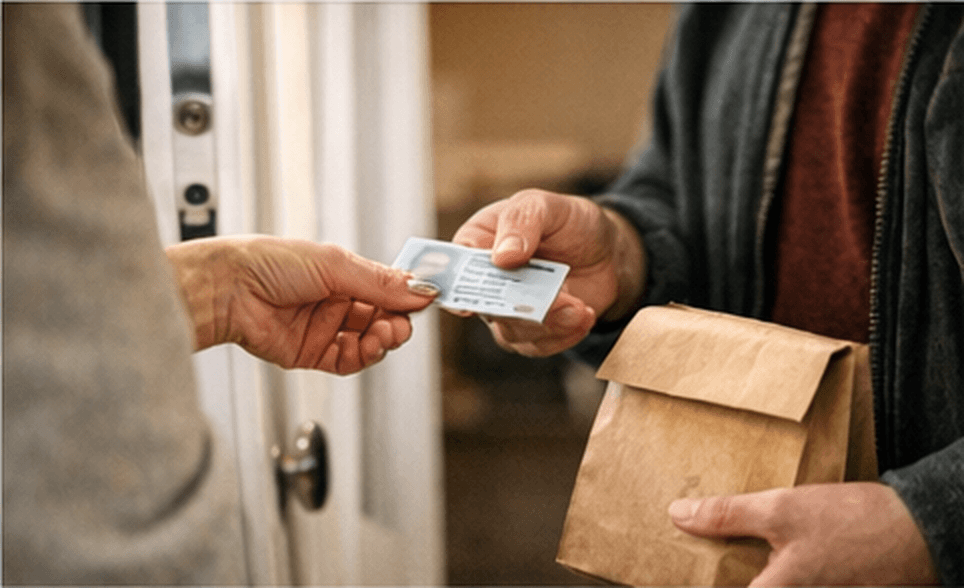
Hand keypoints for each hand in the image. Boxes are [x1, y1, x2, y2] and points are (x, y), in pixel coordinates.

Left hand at [166, 235, 435, 373]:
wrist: (227, 289)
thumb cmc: (267, 262)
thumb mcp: (334, 264)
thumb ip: (379, 281)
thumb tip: (419, 289)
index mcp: (343, 274)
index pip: (388, 289)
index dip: (407, 297)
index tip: (427, 300)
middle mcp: (336, 302)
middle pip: (384, 319)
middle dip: (398, 322)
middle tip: (402, 323)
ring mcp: (325, 329)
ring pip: (370, 342)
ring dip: (383, 341)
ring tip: (384, 334)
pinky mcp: (312, 354)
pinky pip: (348, 361)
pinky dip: (364, 356)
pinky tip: (368, 347)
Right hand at [452, 189, 645, 355]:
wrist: (607, 251)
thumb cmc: (567, 221)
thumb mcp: (545, 206)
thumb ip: (521, 221)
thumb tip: (502, 256)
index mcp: (478, 242)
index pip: (456, 266)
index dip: (460, 284)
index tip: (471, 301)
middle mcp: (487, 280)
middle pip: (484, 305)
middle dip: (518, 308)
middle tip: (554, 301)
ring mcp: (508, 309)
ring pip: (512, 331)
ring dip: (548, 323)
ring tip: (578, 308)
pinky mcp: (532, 331)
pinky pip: (538, 346)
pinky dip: (563, 335)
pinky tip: (583, 316)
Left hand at [668, 483, 939, 585]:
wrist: (919, 531)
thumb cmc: (854, 525)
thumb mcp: (782, 510)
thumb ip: (728, 516)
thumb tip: (678, 515)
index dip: (697, 579)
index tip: (672, 570)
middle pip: (743, 583)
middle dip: (718, 569)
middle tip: (693, 545)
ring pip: (760, 580)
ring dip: (744, 566)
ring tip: (717, 543)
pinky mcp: (824, 587)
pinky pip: (780, 579)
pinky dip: (765, 565)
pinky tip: (758, 545)